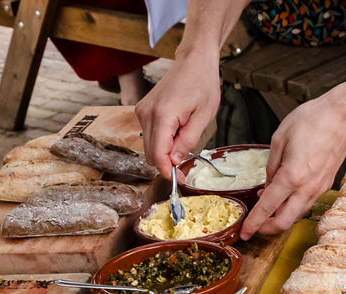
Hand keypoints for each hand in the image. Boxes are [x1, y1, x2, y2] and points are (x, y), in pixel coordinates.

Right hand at [135, 54, 222, 173]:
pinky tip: (177, 130)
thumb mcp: (203, 117)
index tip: (180, 179)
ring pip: (148, 145)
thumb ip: (188, 140)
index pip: (157, 155)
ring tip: (185, 138)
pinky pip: (149, 134)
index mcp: (162, 115)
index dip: (168, 172)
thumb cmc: (202, 84)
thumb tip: (175, 161)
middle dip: (167, 163)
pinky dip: (162, 140)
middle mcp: (146, 113)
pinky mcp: (142, 109)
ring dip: (165, 151)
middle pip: (150, 153)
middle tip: (186, 166)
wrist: (193, 61)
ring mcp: (141, 110)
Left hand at [240, 86, 345, 238]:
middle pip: (285, 222)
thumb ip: (270, 167)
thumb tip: (267, 187)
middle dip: (267, 228)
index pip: (268, 208)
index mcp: (292, 176)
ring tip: (267, 204)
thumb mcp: (279, 139)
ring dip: (280, 216)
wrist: (341, 116)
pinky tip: (284, 194)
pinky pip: (306, 203)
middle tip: (255, 225)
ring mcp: (318, 189)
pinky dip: (292, 205)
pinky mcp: (325, 185)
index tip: (244, 232)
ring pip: (296, 215)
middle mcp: (307, 188)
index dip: (253, 223)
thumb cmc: (311, 121)